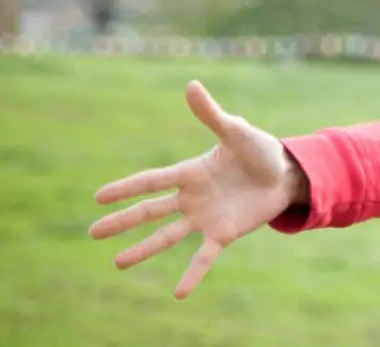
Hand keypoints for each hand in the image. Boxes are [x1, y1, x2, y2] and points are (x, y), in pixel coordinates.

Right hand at [89, 80, 308, 299]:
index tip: (98, 197)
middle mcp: (192, 197)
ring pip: (168, 236)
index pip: (151, 181)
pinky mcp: (224, 233)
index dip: (125, 188)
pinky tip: (178, 294)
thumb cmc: (260, 149)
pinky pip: (204, 257)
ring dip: (144, 250)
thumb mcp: (236, 131)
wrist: (287, 174)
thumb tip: (191, 85)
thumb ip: (212, 114)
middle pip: (150, 211)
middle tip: (92, 232)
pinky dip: (192, 275)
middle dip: (122, 221)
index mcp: (190, 172)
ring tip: (118, 264)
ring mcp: (205, 217)